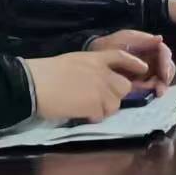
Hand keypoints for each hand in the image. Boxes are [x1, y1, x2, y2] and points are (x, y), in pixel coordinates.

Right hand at [25, 48, 146, 121]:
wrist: (33, 84)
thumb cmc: (44, 73)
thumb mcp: (71, 62)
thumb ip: (88, 69)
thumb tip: (93, 82)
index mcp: (94, 58)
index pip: (121, 57)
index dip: (134, 64)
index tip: (142, 68)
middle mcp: (101, 72)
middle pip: (123, 86)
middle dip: (115, 94)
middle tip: (98, 99)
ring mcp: (100, 88)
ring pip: (115, 103)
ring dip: (104, 108)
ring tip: (86, 107)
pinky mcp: (95, 104)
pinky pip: (102, 115)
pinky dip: (93, 117)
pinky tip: (80, 114)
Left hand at [87, 29, 173, 88]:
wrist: (91, 59)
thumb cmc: (107, 47)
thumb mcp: (122, 40)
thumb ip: (141, 39)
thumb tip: (160, 39)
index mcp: (148, 45)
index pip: (164, 52)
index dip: (166, 63)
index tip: (164, 74)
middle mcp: (150, 57)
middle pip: (167, 66)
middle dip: (165, 77)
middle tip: (160, 89)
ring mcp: (146, 69)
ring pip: (161, 77)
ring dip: (159, 85)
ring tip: (154, 92)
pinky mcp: (140, 80)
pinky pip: (150, 85)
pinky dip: (150, 89)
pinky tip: (145, 91)